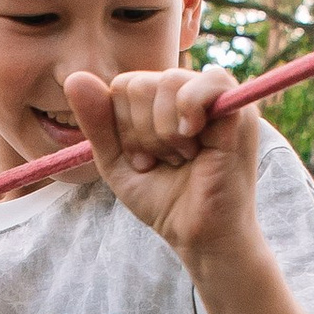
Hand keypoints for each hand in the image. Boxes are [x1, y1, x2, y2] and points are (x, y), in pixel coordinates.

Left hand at [61, 66, 259, 269]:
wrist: (200, 236)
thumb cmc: (165, 201)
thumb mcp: (118, 163)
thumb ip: (98, 123)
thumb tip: (74, 77)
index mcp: (161, 103)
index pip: (124, 85)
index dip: (122, 125)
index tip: (141, 160)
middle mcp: (189, 95)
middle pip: (141, 83)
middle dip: (141, 131)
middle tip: (163, 162)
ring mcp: (216, 100)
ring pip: (169, 81)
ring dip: (163, 130)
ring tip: (181, 157)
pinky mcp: (239, 111)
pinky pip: (209, 82)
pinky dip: (190, 108)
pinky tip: (190, 137)